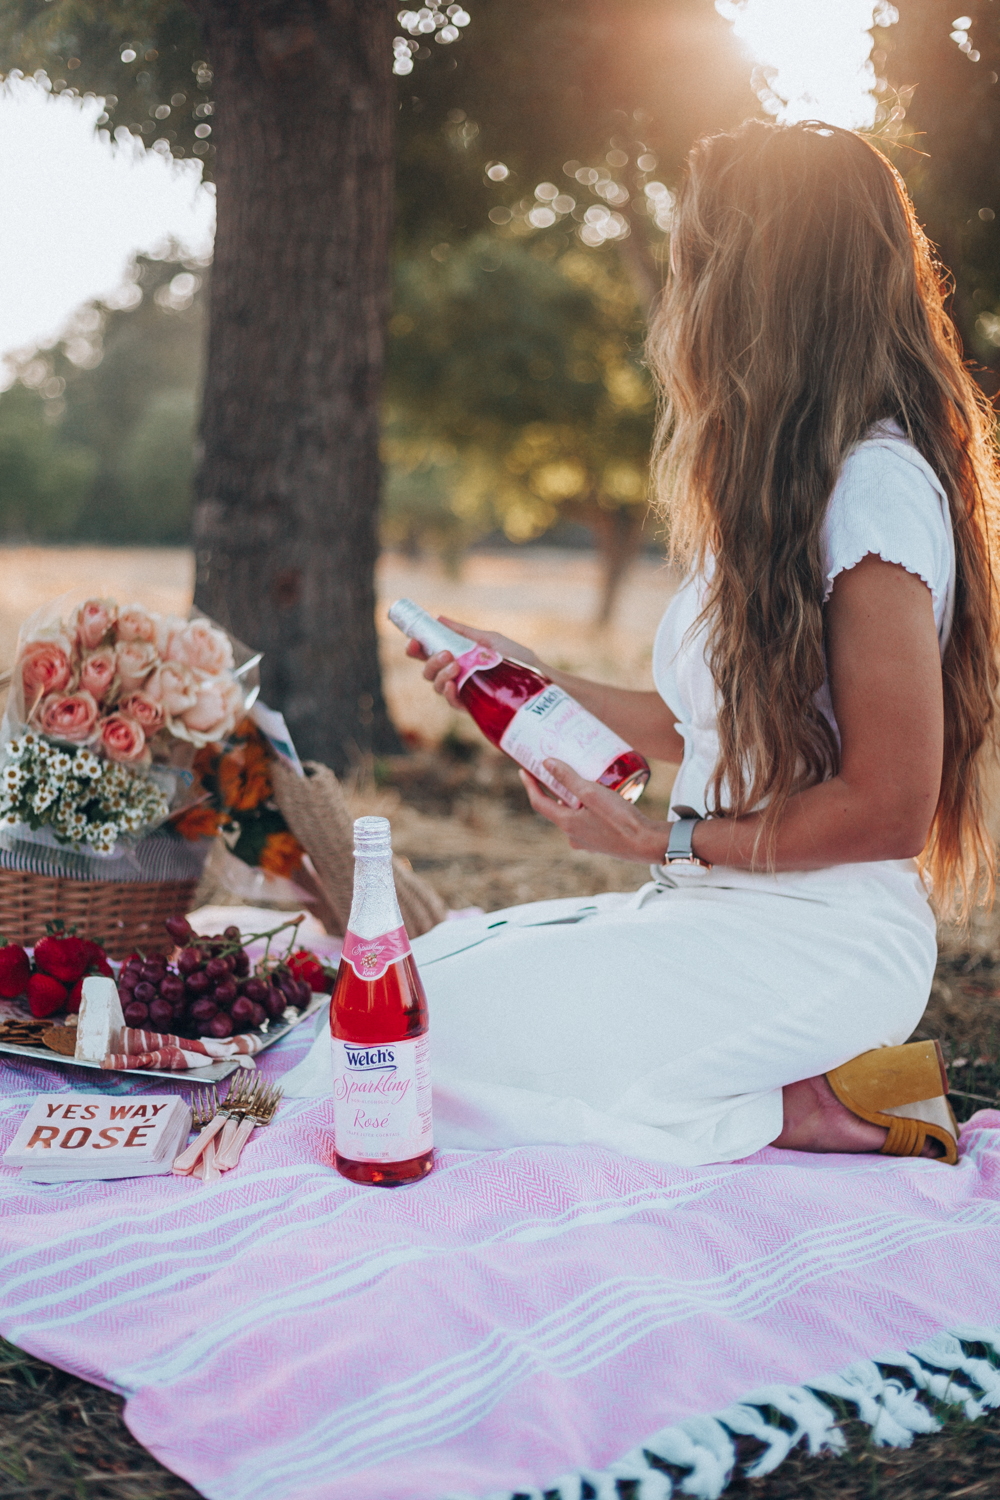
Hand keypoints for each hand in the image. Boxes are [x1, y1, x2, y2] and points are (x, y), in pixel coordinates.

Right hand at [405, 617, 541, 710]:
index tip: (413, 642)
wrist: (538, 677)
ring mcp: (463, 691)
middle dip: (430, 661)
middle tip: (446, 654)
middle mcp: (456, 675)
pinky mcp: (473, 706)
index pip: (428, 654)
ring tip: (455, 666)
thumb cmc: (516, 657)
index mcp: (457, 657)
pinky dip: (448, 692)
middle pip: (428, 671)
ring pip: (436, 686)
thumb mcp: (489, 639)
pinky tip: (452, 684)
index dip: (416, 649)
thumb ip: (463, 632)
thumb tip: (438, 618)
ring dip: (439, 674)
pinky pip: (452, 701)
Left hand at [519, 758, 670, 863]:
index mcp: (567, 824)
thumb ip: (568, 778)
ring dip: (571, 800)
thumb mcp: (592, 793)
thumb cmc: (620, 819)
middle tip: (553, 771)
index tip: (523, 770)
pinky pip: (586, 822)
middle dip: (552, 791)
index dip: (530, 785)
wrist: (647, 844)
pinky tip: (598, 800)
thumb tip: (546, 763)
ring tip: (578, 781)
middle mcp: (573, 836)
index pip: (539, 803)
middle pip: (555, 809)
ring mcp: (586, 841)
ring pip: (572, 816)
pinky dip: (585, 809)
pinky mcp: (600, 843)